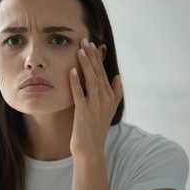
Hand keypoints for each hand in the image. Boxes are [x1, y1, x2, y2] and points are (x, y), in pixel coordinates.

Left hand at [69, 39, 122, 157]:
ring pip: (91, 80)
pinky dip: (76, 82)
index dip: (97, 58)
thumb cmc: (96, 128)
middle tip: (85, 40)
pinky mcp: (84, 113)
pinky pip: (79, 94)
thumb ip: (115, 92)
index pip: (103, 72)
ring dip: (85, 64)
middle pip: (98, 73)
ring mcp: (95, 106)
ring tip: (79, 50)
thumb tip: (117, 76)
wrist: (90, 149)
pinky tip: (71, 71)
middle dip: (91, 56)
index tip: (92, 45)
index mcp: (111, 97)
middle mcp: (105, 100)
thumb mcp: (109, 109)